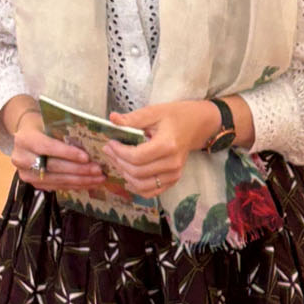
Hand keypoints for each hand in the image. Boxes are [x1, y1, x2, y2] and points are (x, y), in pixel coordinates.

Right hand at [9, 106, 100, 190]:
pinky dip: (76, 186)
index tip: (86, 157)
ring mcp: (27, 174)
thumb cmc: (43, 128)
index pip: (47, 147)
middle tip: (98, 170)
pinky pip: (59, 187)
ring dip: (81, 180)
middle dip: (79, 169)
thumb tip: (90, 146)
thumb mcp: (50, 126)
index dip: (67, 153)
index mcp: (24, 139)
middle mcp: (21, 158)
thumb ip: (63, 135)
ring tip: (99, 178)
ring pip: (58, 180)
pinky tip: (91, 183)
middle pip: (54, 166)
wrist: (28, 139)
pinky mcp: (36, 185)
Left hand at [104, 100, 219, 196]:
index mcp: (167, 145)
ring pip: (142, 185)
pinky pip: (151, 191)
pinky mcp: (173, 180)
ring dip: (125, 175)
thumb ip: (132, 119)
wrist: (195, 126)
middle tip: (109, 150)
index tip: (111, 143)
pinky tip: (128, 176)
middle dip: (118, 162)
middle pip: (137, 172)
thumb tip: (112, 119)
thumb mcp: (153, 112)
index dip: (119, 152)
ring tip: (117, 161)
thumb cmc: (174, 116)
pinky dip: (136, 187)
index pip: (136, 157)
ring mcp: (174, 174)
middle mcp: (172, 164)